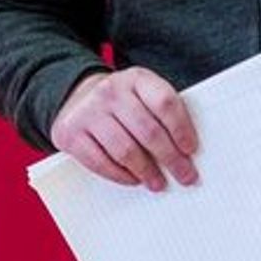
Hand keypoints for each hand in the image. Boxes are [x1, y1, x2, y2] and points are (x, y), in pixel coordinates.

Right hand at [50, 67, 198, 189]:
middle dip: (170, 158)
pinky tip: (133, 179)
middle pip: (148, 131)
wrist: (76, 96)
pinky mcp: (71, 134)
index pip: (164, 102)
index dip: (181, 129)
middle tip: (185, 175)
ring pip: (125, 150)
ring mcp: (89, 112)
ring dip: (146, 171)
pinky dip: (121, 175)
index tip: (190, 150)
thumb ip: (161, 113)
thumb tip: (185, 152)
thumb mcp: (142, 94)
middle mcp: (110, 92)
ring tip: (158, 183)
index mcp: (136, 78)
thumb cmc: (121, 103)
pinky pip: (100, 162)